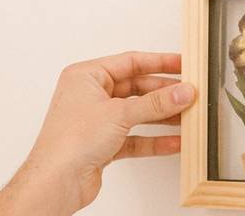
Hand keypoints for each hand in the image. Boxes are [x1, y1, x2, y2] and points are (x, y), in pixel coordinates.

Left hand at [0, 52, 195, 215]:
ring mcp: (97, 121)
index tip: (183, 64)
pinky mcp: (103, 144)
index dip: (159, 62)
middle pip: (137, 88)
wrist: (55, 183)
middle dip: (164, 93)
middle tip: (189, 93)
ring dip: (162, 116)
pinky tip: (174, 142)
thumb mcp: (120, 113)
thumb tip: (182, 92)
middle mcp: (91, 96)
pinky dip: (154, 140)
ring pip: (137, 113)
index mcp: (87, 76)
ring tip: (187, 116)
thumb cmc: (69, 142)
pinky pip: (135, 137)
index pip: (130, 62)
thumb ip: (155, 103)